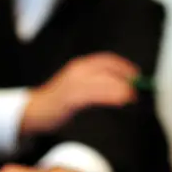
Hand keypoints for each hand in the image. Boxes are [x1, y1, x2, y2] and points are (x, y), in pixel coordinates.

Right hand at [21, 52, 138, 134]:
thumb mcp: (78, 86)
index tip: (136, 75)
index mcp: (79, 66)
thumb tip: (123, 88)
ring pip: (103, 81)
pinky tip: (120, 100)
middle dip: (125, 77)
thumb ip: (96, 84)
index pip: (106, 60)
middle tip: (137, 88)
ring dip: (120, 88)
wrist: (34, 111)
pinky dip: (110, 96)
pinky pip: (94, 94)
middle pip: (107, 69)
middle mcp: (77, 70)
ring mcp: (73, 83)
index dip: (123, 66)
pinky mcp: (70, 97)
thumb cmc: (59, 101)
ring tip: (131, 96)